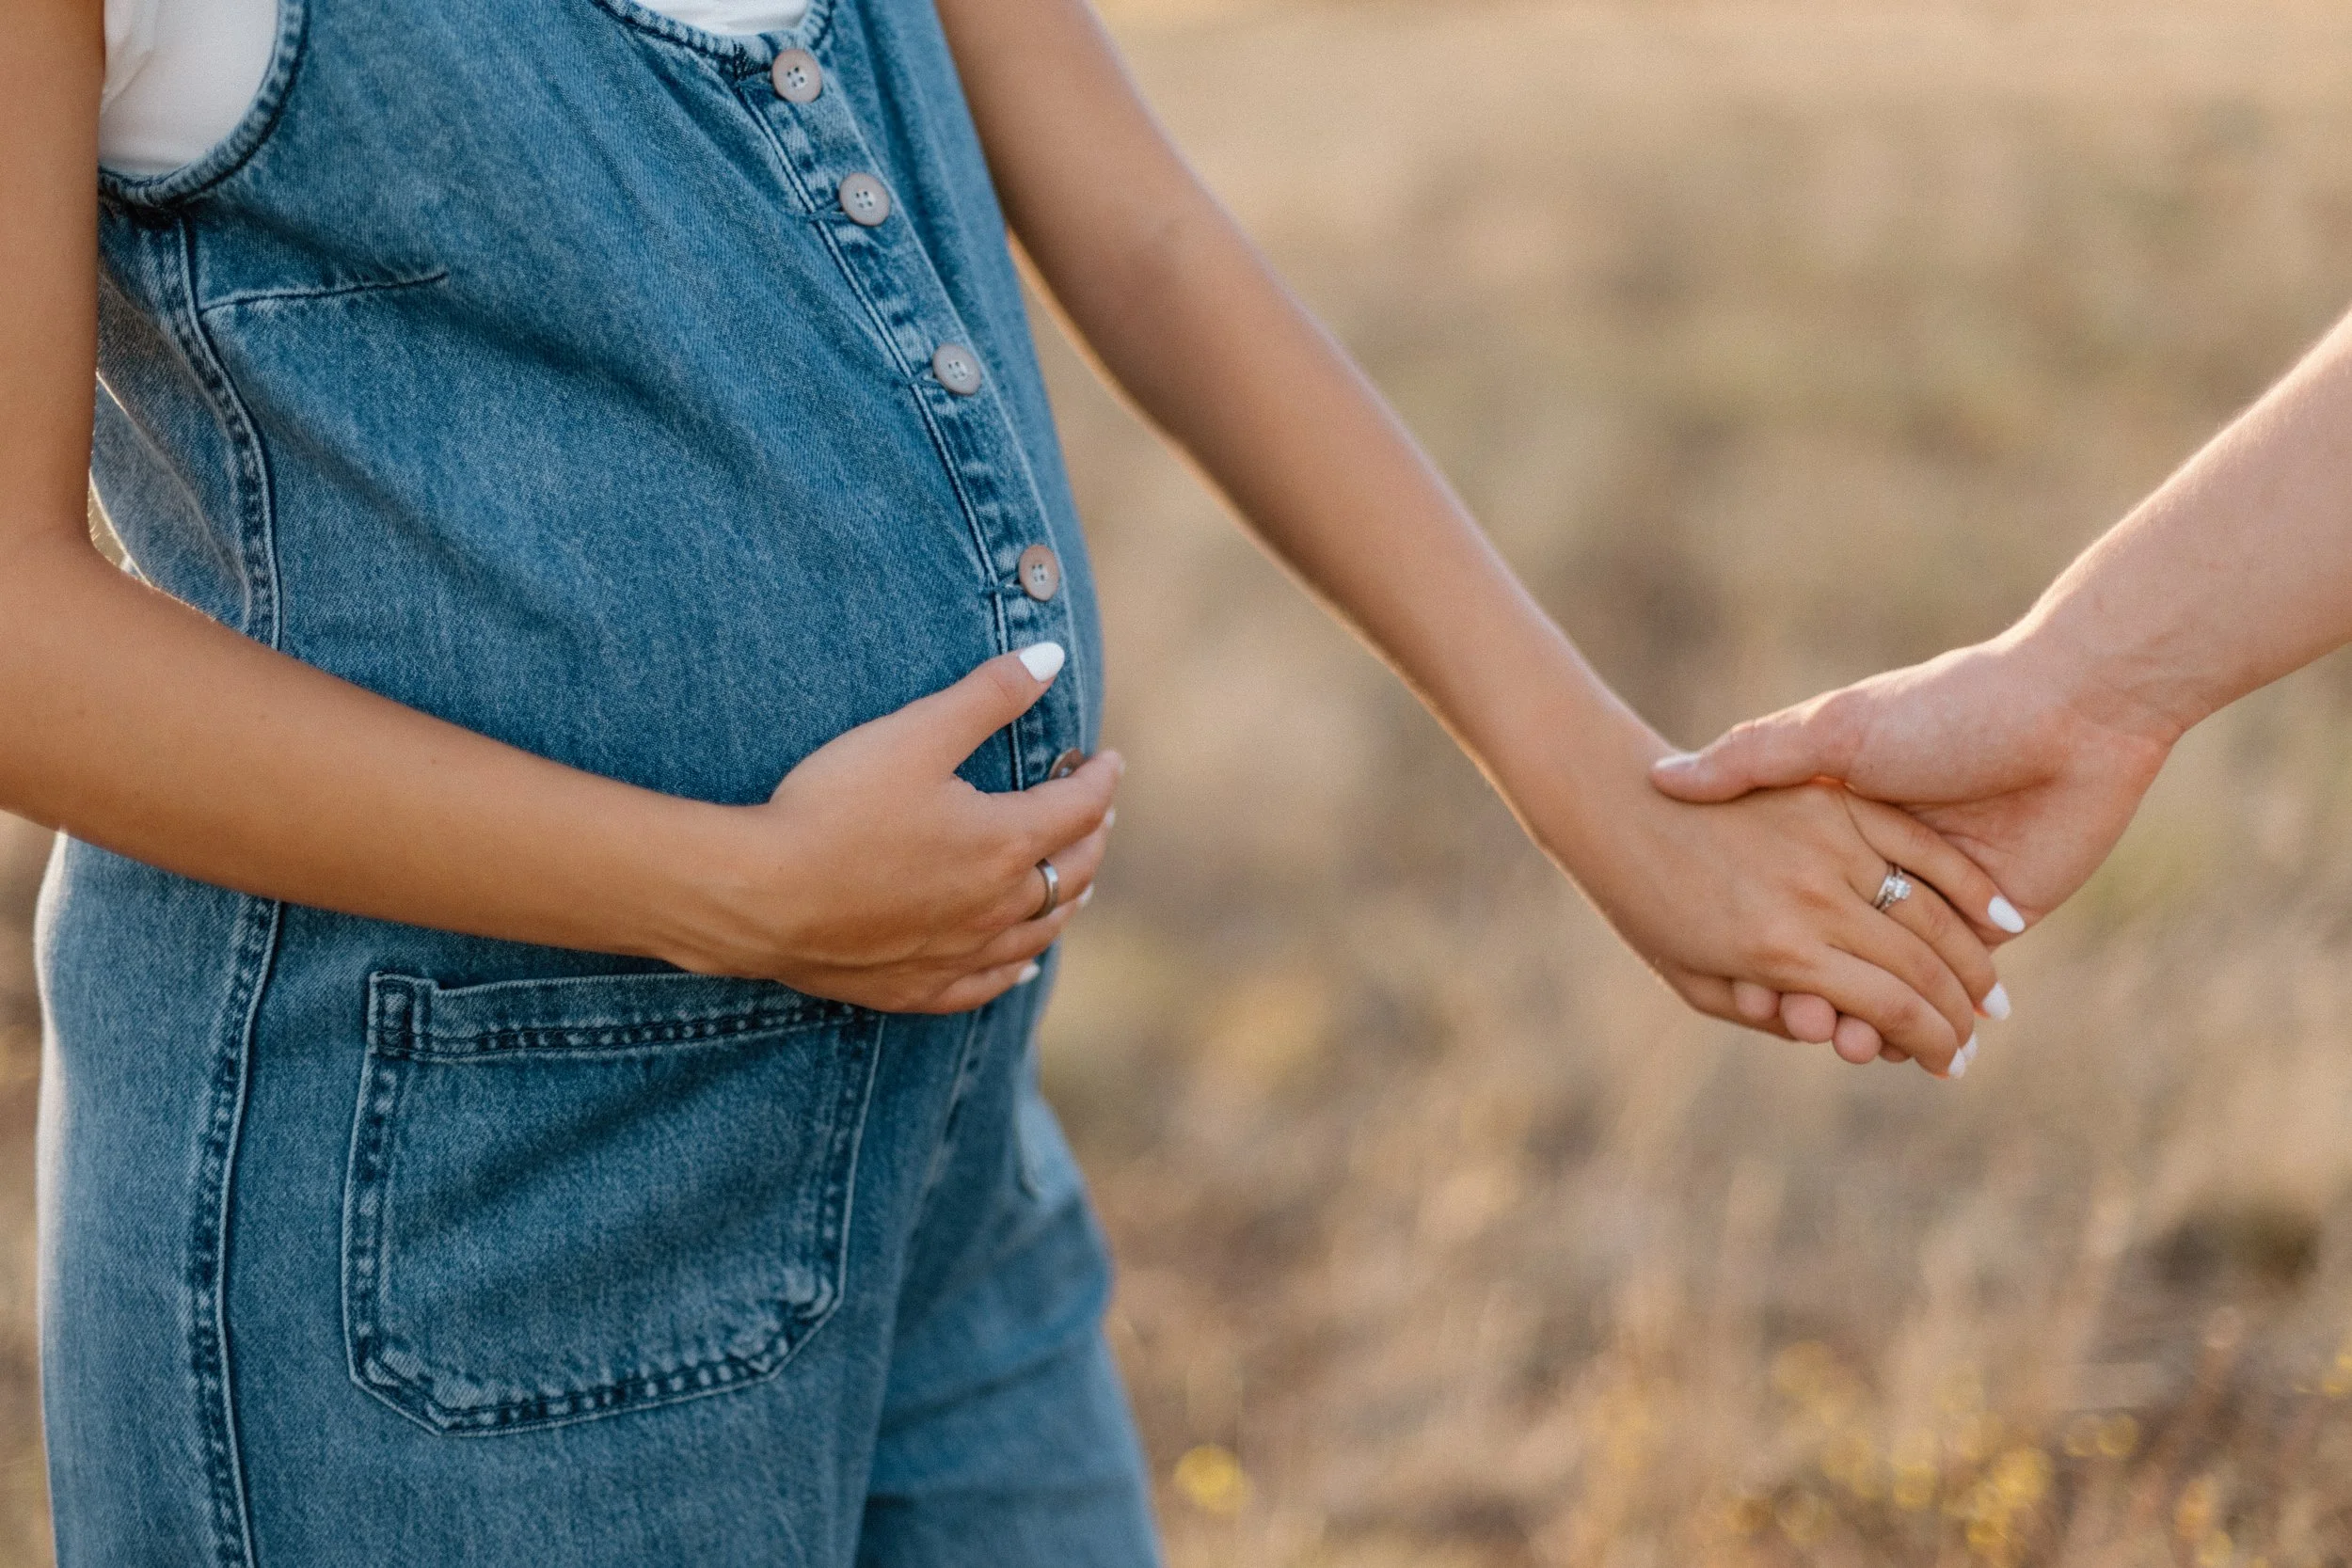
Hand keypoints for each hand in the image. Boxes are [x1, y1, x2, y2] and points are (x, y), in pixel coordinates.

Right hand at [664, 643, 1120, 1012]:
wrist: (761, 897)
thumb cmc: (836, 807)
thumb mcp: (916, 733)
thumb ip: (989, 695)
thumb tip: (1052, 657)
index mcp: (1006, 841)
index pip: (1078, 808)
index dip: (1099, 779)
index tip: (1107, 761)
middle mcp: (998, 905)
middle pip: (1069, 872)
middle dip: (1092, 837)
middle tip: (1098, 814)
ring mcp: (961, 952)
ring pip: (1039, 931)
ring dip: (1067, 901)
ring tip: (1079, 883)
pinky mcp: (920, 986)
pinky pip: (988, 984)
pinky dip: (1017, 967)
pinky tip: (1024, 965)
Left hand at [1542, 755, 2009, 1076]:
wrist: (1613, 802)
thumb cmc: (1643, 905)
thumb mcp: (1696, 983)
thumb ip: (1773, 1012)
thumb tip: (1841, 1029)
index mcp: (1780, 954)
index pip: (1887, 1011)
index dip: (1929, 1043)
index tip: (1949, 1064)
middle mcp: (1814, 899)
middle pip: (1920, 967)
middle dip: (1959, 1014)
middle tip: (1977, 1041)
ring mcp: (1830, 842)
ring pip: (1931, 910)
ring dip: (1974, 960)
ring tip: (1993, 995)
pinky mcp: (1836, 798)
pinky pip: (1919, 845)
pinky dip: (1966, 883)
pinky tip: (2002, 915)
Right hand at [1649, 635, 2175, 1051]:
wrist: (2072, 709)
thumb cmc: (1943, 707)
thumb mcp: (1834, 728)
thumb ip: (1753, 757)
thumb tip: (1666, 777)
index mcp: (1838, 818)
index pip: (1783, 899)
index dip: (1758, 942)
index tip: (1739, 978)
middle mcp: (1882, 864)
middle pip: (1833, 950)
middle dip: (1812, 996)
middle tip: (1798, 1026)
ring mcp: (1938, 899)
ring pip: (1884, 980)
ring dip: (1861, 1019)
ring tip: (1843, 1044)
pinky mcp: (1995, 924)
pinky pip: (1946, 987)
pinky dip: (1914, 1022)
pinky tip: (1886, 1044)